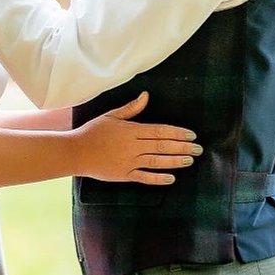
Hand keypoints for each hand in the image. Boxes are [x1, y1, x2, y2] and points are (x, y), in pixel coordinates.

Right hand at [75, 92, 201, 184]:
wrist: (76, 152)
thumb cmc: (93, 131)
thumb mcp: (111, 116)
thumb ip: (131, 108)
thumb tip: (146, 95)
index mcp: (132, 130)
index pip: (160, 131)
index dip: (177, 133)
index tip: (191, 135)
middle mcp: (133, 146)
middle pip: (162, 146)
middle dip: (182, 147)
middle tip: (198, 149)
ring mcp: (129, 162)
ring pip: (157, 161)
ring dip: (175, 161)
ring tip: (190, 160)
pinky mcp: (124, 174)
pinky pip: (144, 177)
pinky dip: (158, 178)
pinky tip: (172, 178)